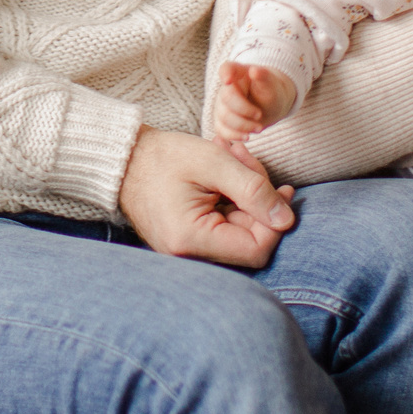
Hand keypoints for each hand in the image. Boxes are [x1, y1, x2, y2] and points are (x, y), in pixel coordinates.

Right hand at [118, 127, 296, 267]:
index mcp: (190, 240)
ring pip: (239, 232)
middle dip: (258, 199)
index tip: (283, 190)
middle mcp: (187, 256)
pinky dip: (232, 201)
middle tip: (246, 160)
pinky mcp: (188, 242)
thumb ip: (254, 189)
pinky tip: (223, 174)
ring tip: (231, 158)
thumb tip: (287, 219)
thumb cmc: (163, 157)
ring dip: (246, 196)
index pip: (255, 249)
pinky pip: (224, 229)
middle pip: (249, 240)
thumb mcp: (215, 162)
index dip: (275, 221)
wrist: (125, 159)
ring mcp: (186, 252)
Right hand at [211, 63, 295, 139]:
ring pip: (223, 116)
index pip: (226, 68)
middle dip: (244, 110)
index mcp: (239, 73)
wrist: (271, 106)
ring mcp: (222, 104)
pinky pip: (220, 129)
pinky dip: (234, 135)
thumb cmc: (271, 92)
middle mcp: (226, 88)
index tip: (228, 81)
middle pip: (225, 98)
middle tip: (260, 115)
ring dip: (242, 125)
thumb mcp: (272, 85)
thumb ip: (264, 77)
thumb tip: (254, 71)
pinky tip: (247, 136)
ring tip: (259, 128)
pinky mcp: (221, 120)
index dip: (224, 74)